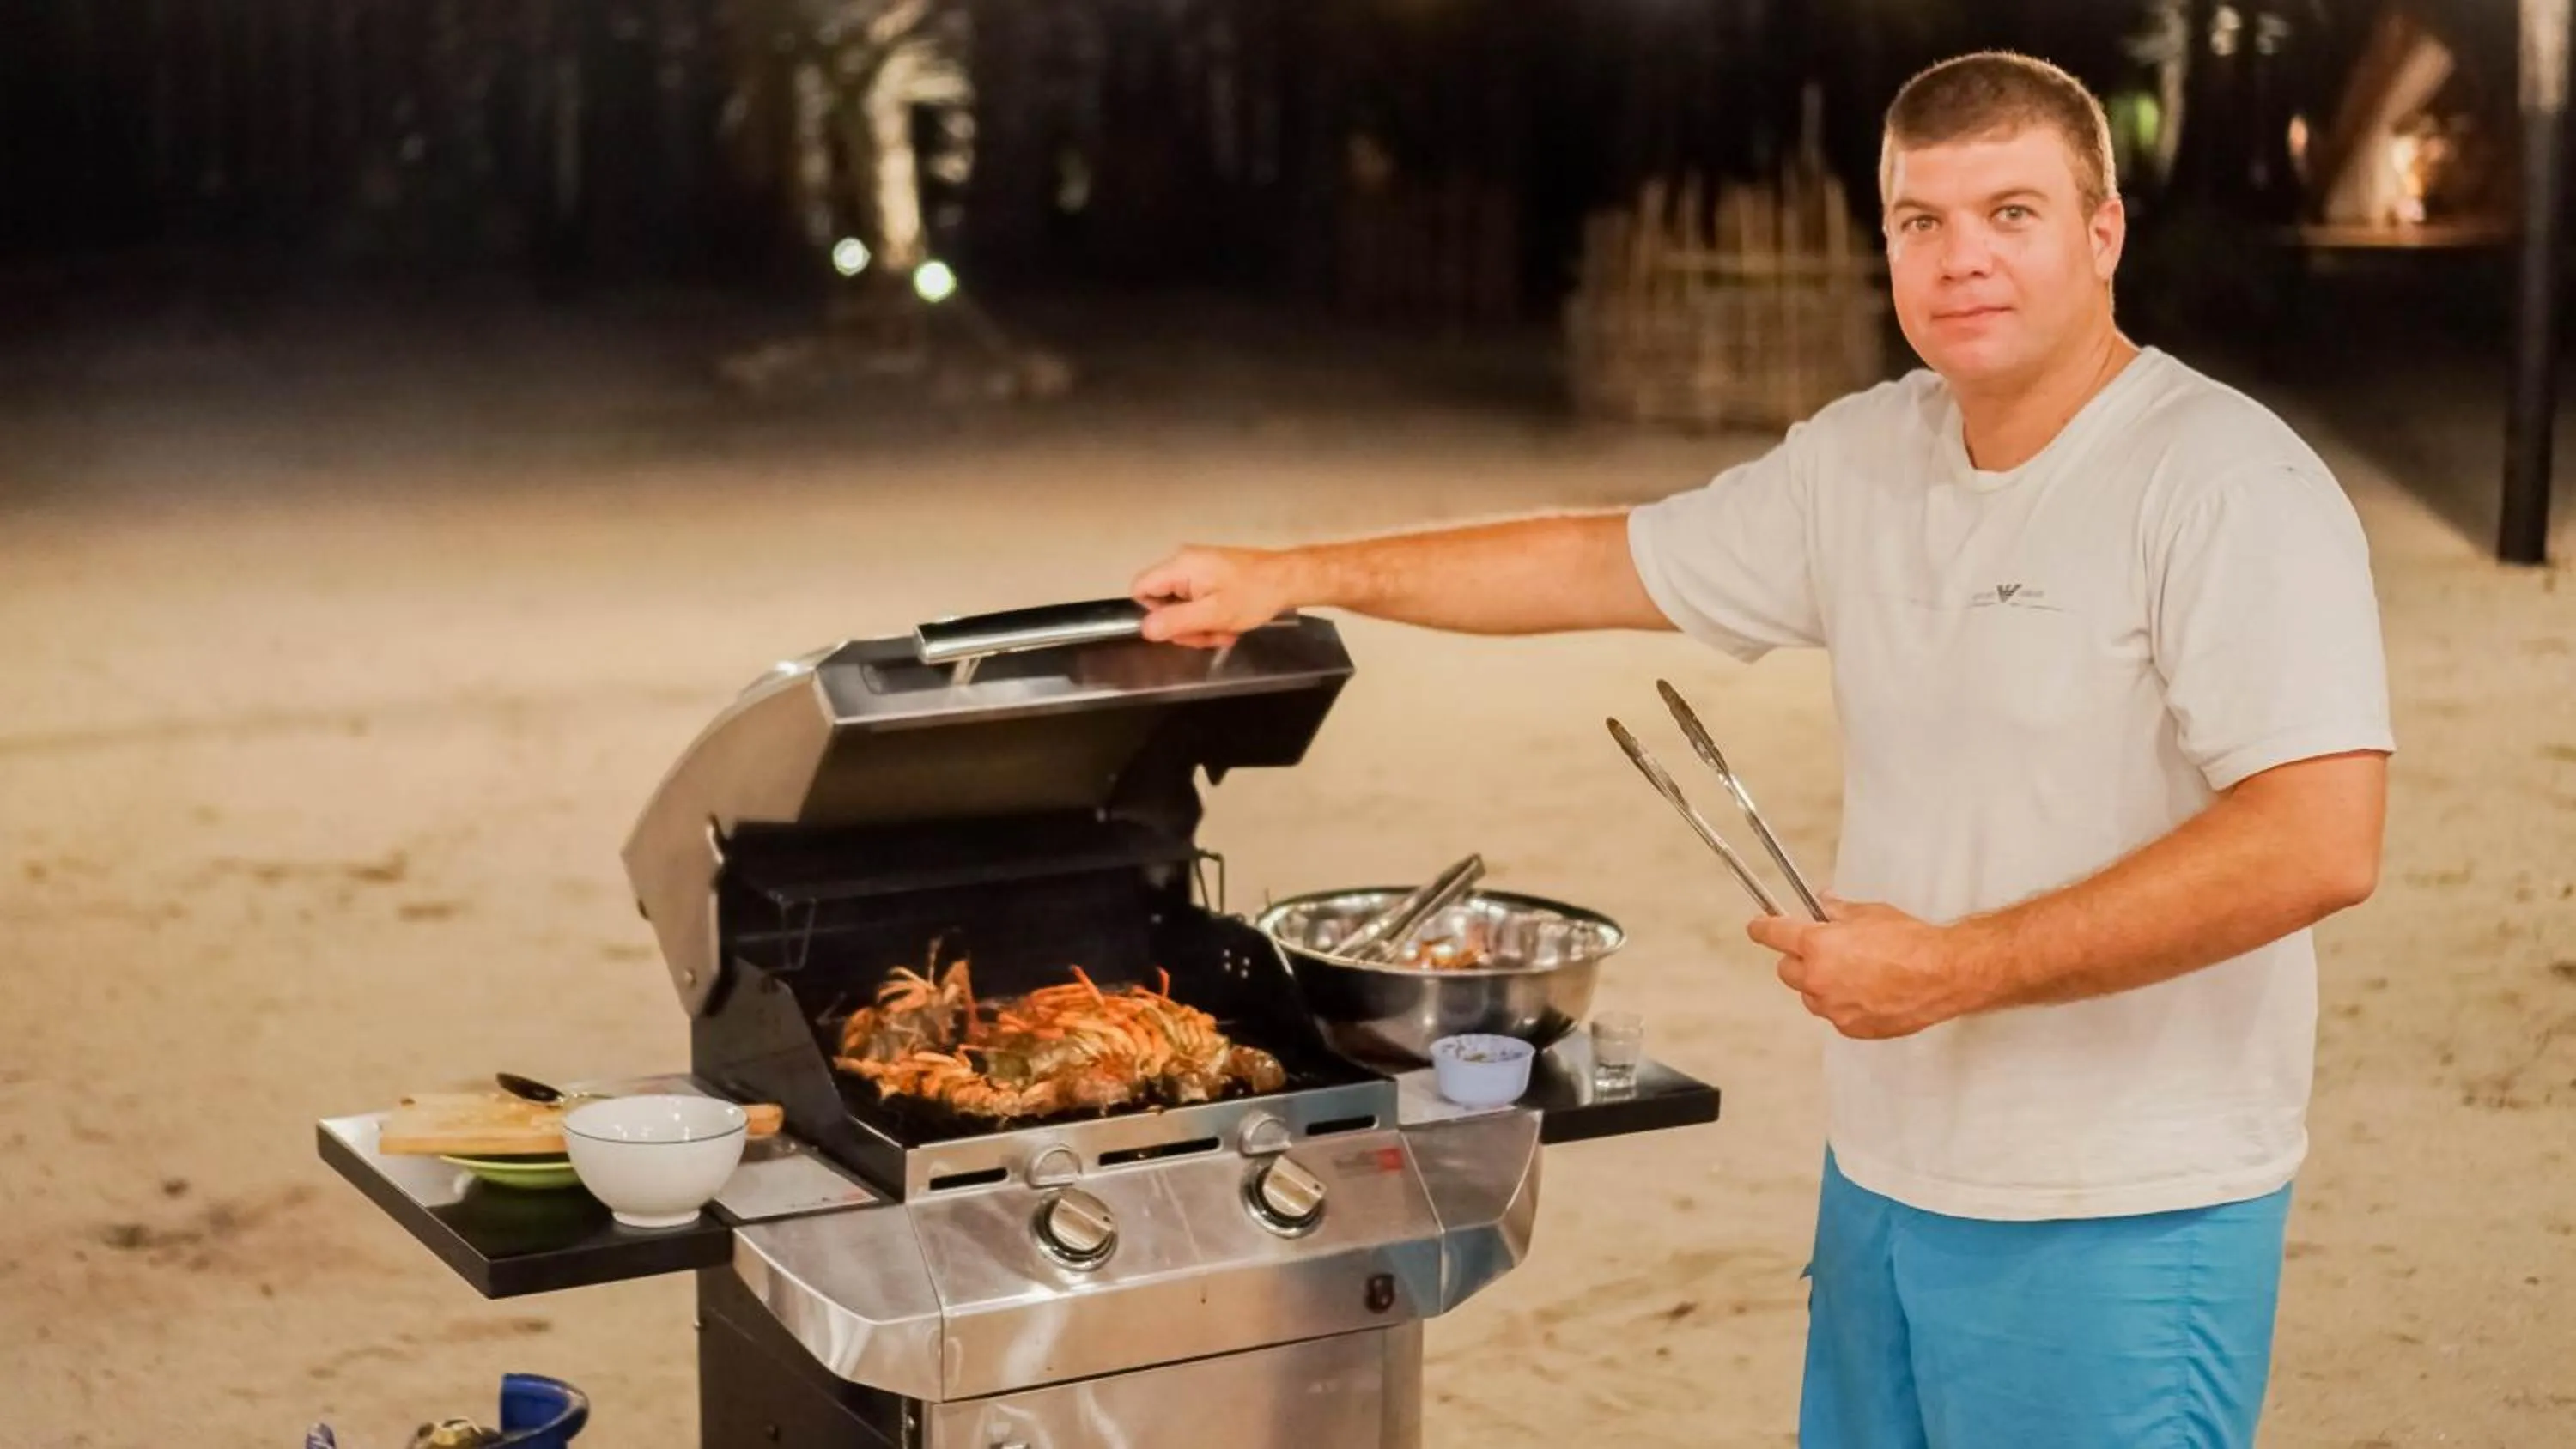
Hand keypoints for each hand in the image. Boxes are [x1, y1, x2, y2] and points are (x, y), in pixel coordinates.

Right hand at [1130, 545, 1298, 648]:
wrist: (1290, 580)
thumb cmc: (1254, 595)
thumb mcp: (1213, 614)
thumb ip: (1175, 621)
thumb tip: (1144, 629)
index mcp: (1180, 566)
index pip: (1140, 588)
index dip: (1151, 614)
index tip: (1177, 628)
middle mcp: (1184, 563)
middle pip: (1162, 602)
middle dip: (1185, 626)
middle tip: (1210, 634)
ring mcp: (1199, 569)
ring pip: (1182, 607)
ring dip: (1201, 626)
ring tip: (1226, 630)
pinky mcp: (1212, 576)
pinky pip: (1198, 602)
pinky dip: (1211, 617)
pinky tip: (1230, 624)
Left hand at [1746, 898, 1991, 1039]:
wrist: (1942, 974)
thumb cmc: (1910, 942)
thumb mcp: (1868, 913)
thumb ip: (1837, 911)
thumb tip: (1823, 904)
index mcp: (1817, 945)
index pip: (1773, 934)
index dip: (1762, 928)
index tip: (1757, 927)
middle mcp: (1818, 978)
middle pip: (1786, 970)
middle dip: (1798, 959)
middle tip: (1822, 950)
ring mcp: (1833, 1007)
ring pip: (1810, 995)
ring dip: (1820, 984)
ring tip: (1854, 973)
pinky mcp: (1850, 1028)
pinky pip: (1834, 1014)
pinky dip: (1842, 1004)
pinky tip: (1867, 992)